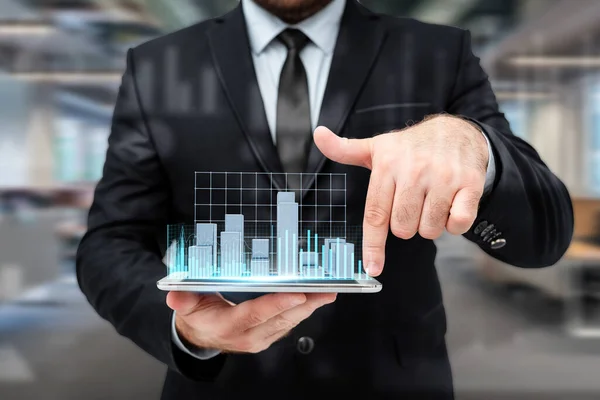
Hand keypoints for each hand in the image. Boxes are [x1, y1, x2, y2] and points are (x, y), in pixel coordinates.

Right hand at [167, 291, 335, 353]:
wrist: (202, 336)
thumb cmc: (197, 315)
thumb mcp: (186, 306)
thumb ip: (183, 300)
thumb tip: (175, 296)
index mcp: (228, 327)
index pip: (254, 314)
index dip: (276, 304)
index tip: (297, 294)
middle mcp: (248, 336)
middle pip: (280, 319)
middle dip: (306, 304)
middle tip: (326, 290)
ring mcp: (261, 338)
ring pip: (289, 322)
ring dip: (310, 307)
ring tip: (328, 292)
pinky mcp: (269, 335)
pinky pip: (290, 322)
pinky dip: (305, 309)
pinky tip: (317, 297)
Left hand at [314, 114, 488, 276]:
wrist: (457, 131)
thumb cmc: (410, 148)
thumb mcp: (377, 148)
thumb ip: (345, 150)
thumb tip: (318, 134)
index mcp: (387, 165)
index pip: (376, 214)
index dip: (373, 245)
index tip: (373, 268)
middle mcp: (414, 170)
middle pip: (403, 228)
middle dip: (406, 225)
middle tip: (412, 205)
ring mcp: (443, 176)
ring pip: (429, 229)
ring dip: (430, 224)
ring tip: (431, 202)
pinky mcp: (469, 183)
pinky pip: (458, 224)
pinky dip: (454, 224)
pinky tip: (451, 205)